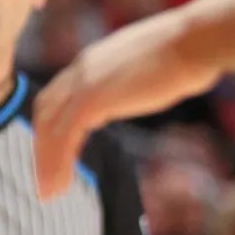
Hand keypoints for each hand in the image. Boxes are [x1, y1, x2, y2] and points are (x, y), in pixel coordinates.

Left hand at [33, 14, 218, 199]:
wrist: (193, 41)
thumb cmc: (187, 51)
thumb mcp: (149, 65)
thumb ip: (135, 77)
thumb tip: (144, 85)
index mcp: (93, 62)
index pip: (57, 95)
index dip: (50, 123)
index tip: (51, 149)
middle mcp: (81, 69)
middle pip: (46, 111)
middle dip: (41, 145)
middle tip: (43, 177)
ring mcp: (84, 83)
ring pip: (49, 127)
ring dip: (45, 161)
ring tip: (48, 192)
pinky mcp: (93, 98)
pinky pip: (65, 135)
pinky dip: (57, 161)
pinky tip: (59, 185)